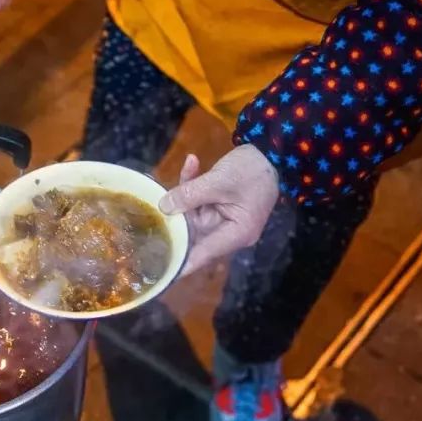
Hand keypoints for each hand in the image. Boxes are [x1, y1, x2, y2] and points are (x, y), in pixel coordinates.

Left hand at [159, 145, 279, 277]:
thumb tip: (164, 207)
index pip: (204, 254)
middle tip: (150, 217)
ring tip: (169, 181)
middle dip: (173, 223)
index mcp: (236, 233)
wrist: (271, 151)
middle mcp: (229, 232)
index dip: (180, 262)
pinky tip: (191, 162)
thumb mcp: (219, 181)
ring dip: (182, 197)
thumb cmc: (252, 170)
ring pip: (193, 215)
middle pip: (194, 235)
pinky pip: (199, 201)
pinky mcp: (218, 206)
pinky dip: (192, 184)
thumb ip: (190, 194)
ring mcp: (223, 219)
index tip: (160, 270)